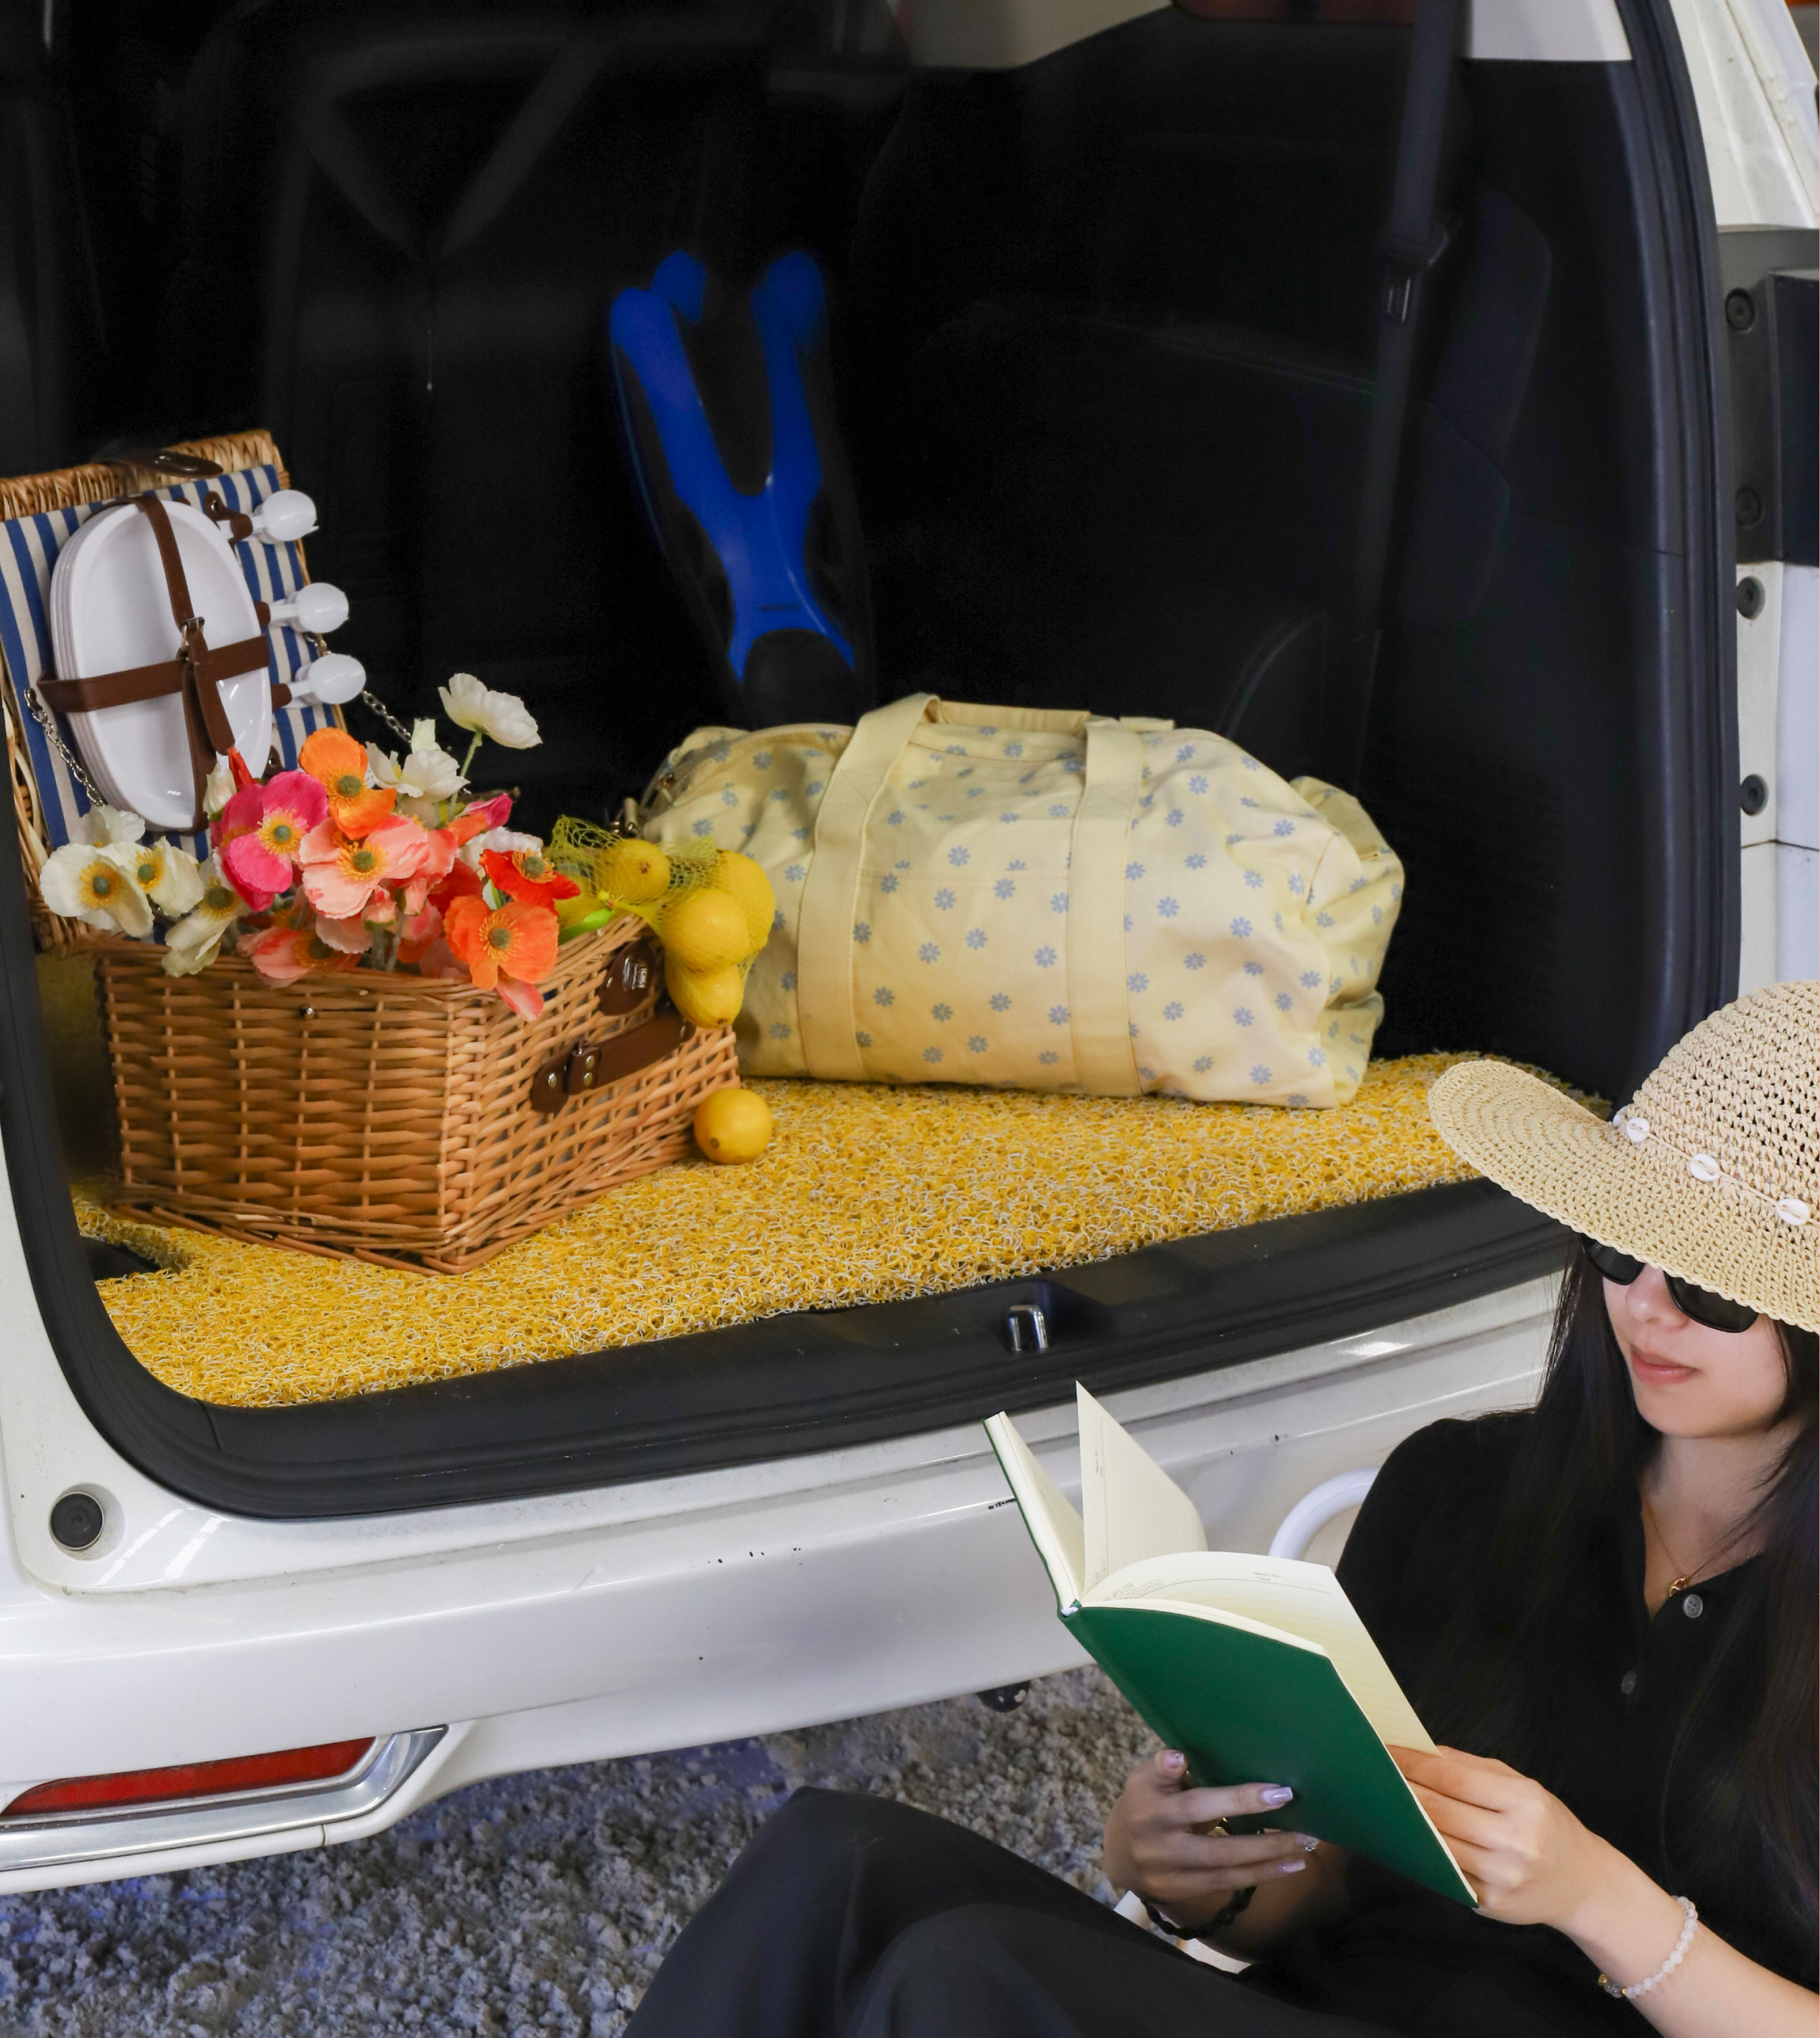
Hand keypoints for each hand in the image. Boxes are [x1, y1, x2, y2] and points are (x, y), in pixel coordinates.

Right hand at [1104, 1748, 1317, 1930]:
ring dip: (1269, 1864)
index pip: (1201, 1804)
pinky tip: (1285, 1867)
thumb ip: (1164, 1767)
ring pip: (1226, 1872)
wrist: (1118, 1851)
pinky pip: (1224, 1885)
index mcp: (1152, 1808)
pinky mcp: (1180, 1894)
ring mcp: (1170, 1875)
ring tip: (1303, 1852)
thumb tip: (1179, 1757)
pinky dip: (1257, 1877)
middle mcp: (1161, 1846)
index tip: (1281, 1792)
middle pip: (1220, 1848)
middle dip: (1265, 1842)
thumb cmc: (1143, 1801)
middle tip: (1304, 1831)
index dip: (1240, 1799)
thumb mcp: (1145, 1777)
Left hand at [1391, 1745, 1609, 1929]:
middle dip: (1401, 1790)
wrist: (1584, 1884)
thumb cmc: (1547, 1824)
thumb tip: (1422, 1750)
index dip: (1412, 1763)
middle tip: (1369, 1772)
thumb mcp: (1523, 1786)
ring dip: (1404, 1822)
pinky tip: (1404, 1837)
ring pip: (1437, 1844)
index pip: (1453, 1777)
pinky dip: (1423, 1853)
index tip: (1383, 1750)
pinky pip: (1446, 1873)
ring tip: (1379, 1801)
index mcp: (1524, 1802)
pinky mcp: (1490, 1905)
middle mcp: (1515, 1842)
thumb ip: (1473, 1768)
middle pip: (1439, 1811)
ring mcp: (1502, 1878)